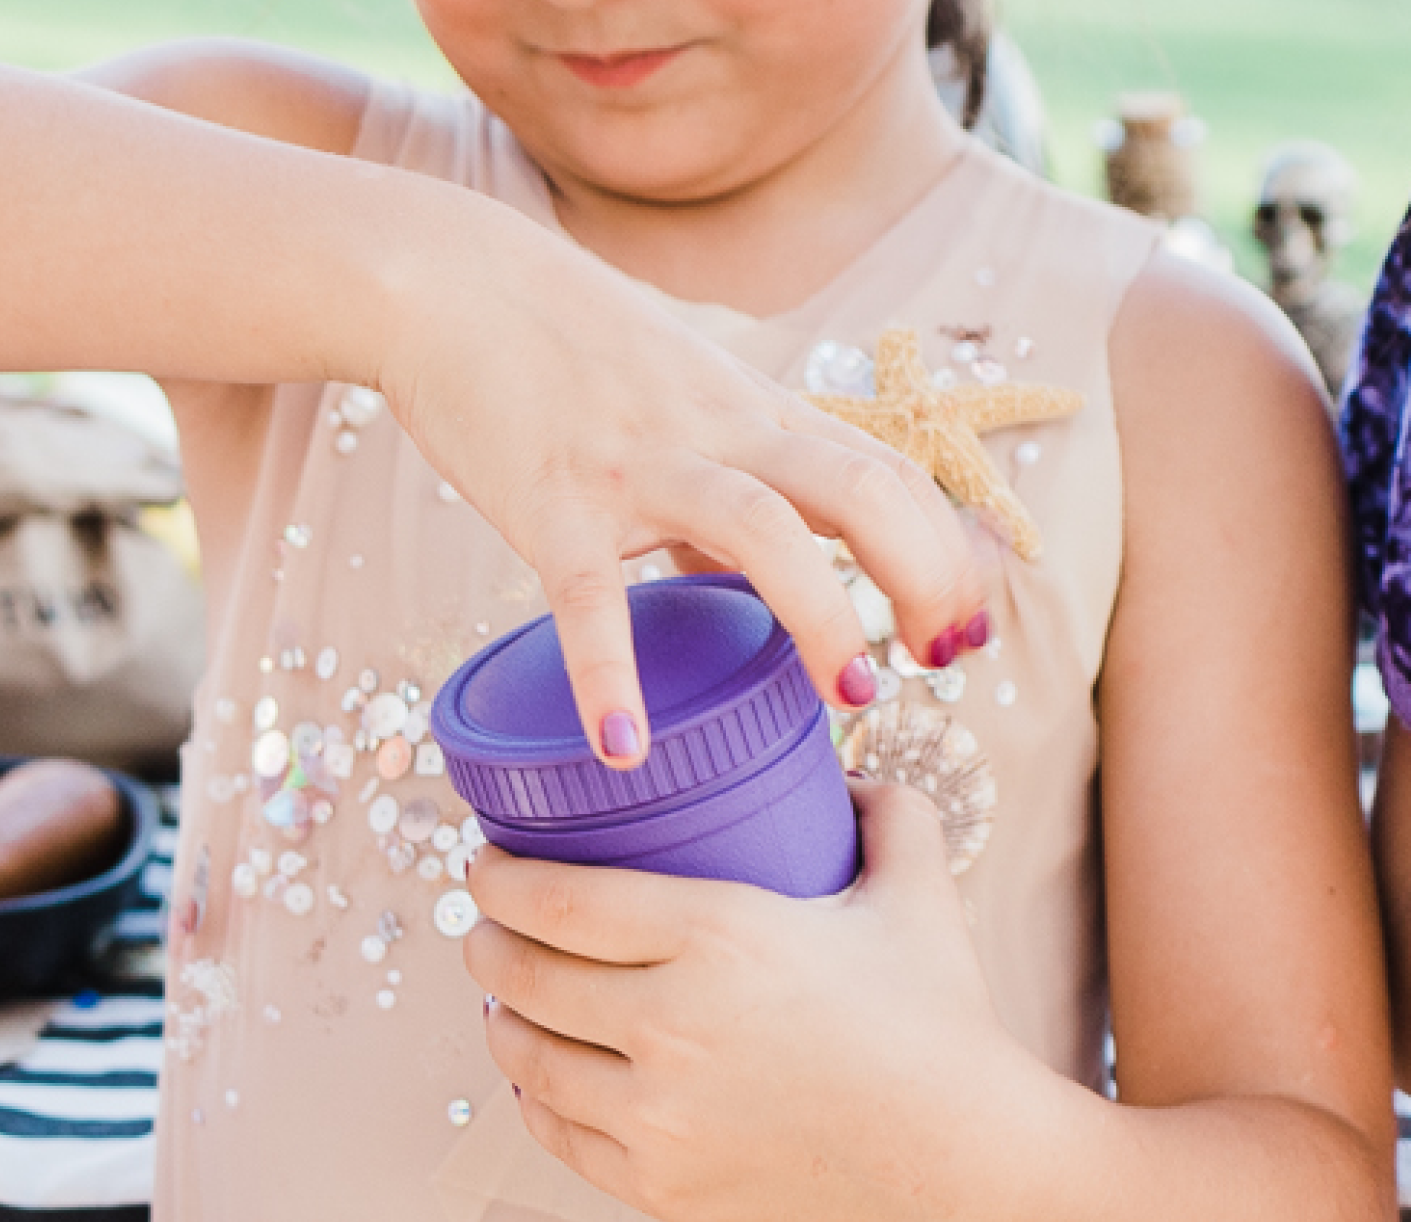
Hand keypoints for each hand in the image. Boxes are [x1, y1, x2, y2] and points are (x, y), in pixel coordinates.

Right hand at [380, 199, 985, 767]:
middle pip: (859, 489)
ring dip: (822, 614)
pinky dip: (609, 676)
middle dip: (923, 575)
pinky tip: (624, 750)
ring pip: (759, 527)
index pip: (885, 472)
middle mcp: (718, 431)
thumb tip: (745, 573)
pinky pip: (589, 597)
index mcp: (755, 412)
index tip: (964, 629)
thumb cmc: (566, 348)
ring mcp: (639, 465)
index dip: (945, 551)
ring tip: (853, 697)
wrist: (446, 283)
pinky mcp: (553, 503)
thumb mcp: (679, 398)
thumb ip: (727, 478)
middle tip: (939, 664)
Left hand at [463, 780, 1026, 1221]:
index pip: (559, 900)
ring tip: (503, 997)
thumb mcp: (917, 887)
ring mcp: (659, 1118)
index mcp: (720, 936)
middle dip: (484, 940)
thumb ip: (883, 807)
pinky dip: (533, 1097)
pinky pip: (558, 1135)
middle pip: (521, 976)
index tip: (485, 862)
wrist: (960, 1164)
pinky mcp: (662, 1188)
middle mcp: (671, 1027)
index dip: (499, 878)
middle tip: (484, 922)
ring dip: (499, 1018)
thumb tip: (840, 773)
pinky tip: (538, 1075)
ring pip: (526, 1060)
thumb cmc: (937, 1018)